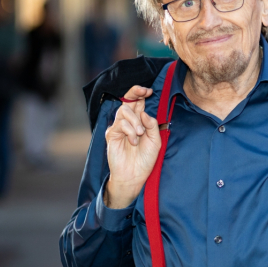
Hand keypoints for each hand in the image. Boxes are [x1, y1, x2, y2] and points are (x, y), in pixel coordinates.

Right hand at [103, 85, 160, 208]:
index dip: (140, 93)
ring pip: (124, 111)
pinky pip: (120, 124)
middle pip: (127, 101)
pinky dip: (129, 131)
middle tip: (144, 92)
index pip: (137, 102)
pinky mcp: (112, 135)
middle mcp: (128, 122)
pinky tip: (133, 141)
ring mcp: (119, 128)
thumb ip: (152, 125)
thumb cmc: (145, 159)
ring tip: (140, 134)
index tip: (148, 90)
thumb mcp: (155, 141)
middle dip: (135, 93)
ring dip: (135, 121)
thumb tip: (144, 112)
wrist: (135, 176)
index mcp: (139, 121)